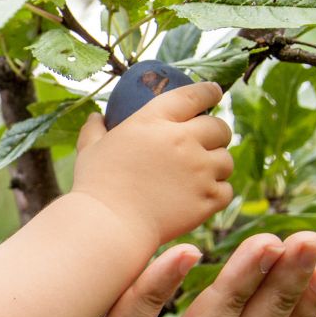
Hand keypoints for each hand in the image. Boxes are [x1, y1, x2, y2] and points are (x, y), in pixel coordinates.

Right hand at [70, 81, 234, 247]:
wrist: (108, 224)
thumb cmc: (95, 185)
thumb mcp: (89, 149)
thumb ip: (95, 129)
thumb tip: (97, 116)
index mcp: (154, 121)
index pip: (193, 96)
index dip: (209, 91)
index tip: (215, 92)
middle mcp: (183, 140)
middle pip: (220, 128)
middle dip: (217, 133)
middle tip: (208, 142)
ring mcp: (199, 170)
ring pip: (226, 161)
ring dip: (217, 165)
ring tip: (202, 174)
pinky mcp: (207, 198)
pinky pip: (226, 190)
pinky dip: (217, 193)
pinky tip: (202, 196)